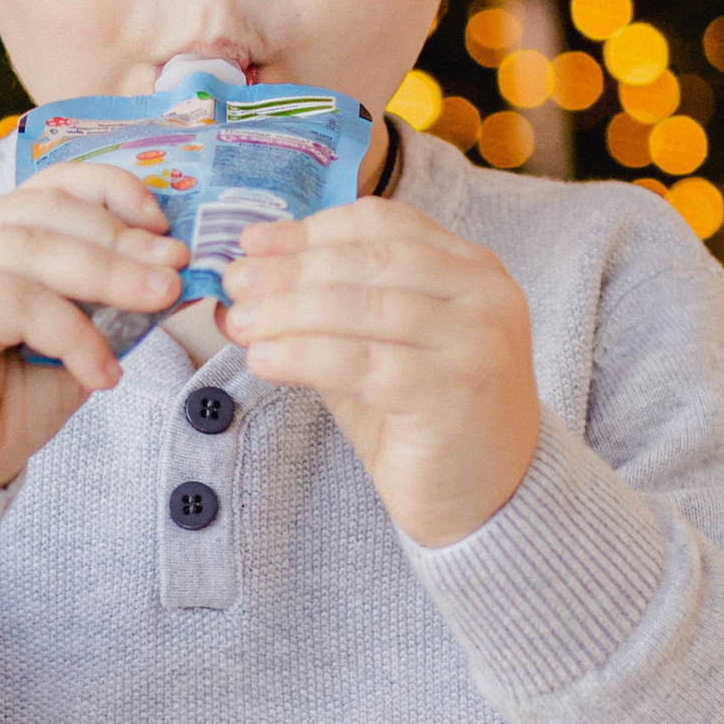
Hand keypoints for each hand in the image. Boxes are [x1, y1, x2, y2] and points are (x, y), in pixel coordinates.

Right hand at [0, 163, 183, 498]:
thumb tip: (168, 279)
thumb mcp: (63, 354)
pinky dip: (73, 332)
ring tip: (161, 299)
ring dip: (111, 272)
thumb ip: (103, 312)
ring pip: (40, 246)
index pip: (53, 186)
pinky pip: (22, 299)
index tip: (167, 226)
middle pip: (53, 210)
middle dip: (125, 236)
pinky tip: (102, 372)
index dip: (114, 192)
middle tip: (177, 267)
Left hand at [221, 201, 539, 548]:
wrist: (486, 500)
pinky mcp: (456, 391)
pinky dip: (306, 356)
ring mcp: (478, 341)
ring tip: (241, 322)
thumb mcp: (379, 347)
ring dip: (290, 312)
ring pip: (366, 307)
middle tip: (236, 282)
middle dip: (293, 269)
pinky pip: (365, 363)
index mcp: (472, 267)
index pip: (385, 223)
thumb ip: (331, 307)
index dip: (313, 229)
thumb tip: (251, 274)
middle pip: (372, 260)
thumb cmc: (425, 419)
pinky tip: (265, 360)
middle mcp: (485, 294)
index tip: (253, 243)